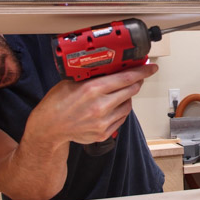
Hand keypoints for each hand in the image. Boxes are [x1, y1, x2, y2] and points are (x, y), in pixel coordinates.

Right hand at [25, 64, 158, 146]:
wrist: (48, 128)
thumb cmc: (57, 103)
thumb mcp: (72, 81)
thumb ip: (92, 75)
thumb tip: (111, 66)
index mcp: (92, 89)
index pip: (126, 78)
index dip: (142, 71)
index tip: (151, 68)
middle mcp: (100, 106)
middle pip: (131, 90)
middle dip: (136, 82)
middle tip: (136, 77)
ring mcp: (103, 121)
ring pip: (128, 105)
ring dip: (127, 97)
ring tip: (118, 93)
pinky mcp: (103, 133)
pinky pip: (121, 118)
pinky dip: (120, 111)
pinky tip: (112, 107)